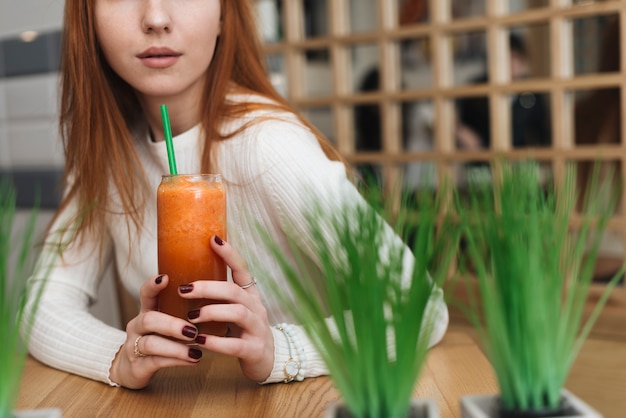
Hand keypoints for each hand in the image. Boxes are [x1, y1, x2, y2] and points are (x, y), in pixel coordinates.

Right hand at [109, 274, 204, 388]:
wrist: (132, 370)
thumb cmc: (158, 340)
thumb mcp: (165, 321)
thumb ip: (181, 310)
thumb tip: (216, 296)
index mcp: (146, 311)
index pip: (145, 294)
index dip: (153, 285)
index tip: (165, 278)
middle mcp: (137, 326)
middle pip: (148, 320)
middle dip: (171, 324)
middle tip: (193, 330)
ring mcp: (134, 347)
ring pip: (151, 344)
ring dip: (176, 347)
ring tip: (196, 348)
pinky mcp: (137, 367)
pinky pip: (156, 362)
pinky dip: (176, 361)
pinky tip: (193, 359)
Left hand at [183, 235, 273, 381]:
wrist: (267, 360)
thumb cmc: (243, 331)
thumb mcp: (235, 309)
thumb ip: (219, 296)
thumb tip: (187, 278)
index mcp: (250, 295)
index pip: (242, 269)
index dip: (229, 254)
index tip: (213, 239)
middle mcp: (256, 308)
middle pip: (234, 291)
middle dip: (207, 288)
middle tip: (183, 289)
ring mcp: (258, 329)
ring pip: (237, 313)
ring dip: (211, 312)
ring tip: (191, 317)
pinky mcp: (254, 350)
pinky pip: (236, 345)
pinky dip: (216, 343)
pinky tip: (200, 341)